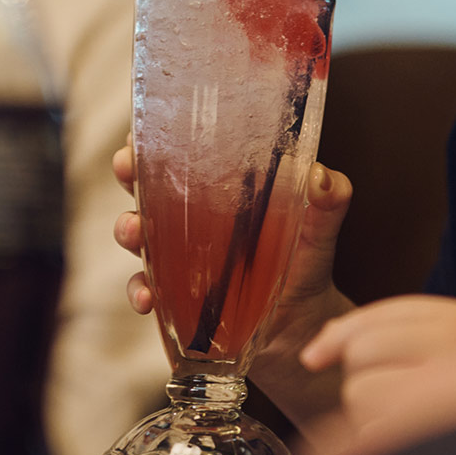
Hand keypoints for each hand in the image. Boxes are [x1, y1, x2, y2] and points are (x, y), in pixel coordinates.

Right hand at [112, 144, 356, 425]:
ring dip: (128, 229)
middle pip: (149, 185)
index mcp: (223, 190)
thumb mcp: (319, 230)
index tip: (145, 129)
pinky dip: (141, 291)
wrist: (302, 325)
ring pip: (140, 234)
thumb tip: (320, 178)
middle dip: (130, 172)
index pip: (184, 153)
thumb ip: (329, 202)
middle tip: (126, 167)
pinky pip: (147, 289)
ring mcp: (180, 257)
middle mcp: (193, 218)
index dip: (159, 137)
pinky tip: (148, 298)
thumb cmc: (305, 263)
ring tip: (133, 232)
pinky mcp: (176, 296)